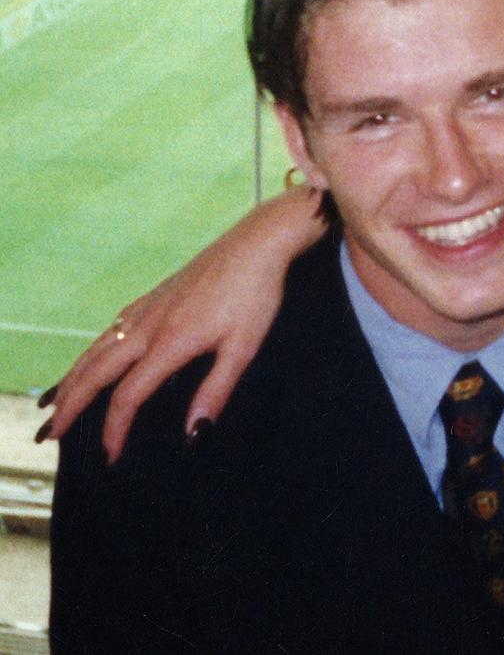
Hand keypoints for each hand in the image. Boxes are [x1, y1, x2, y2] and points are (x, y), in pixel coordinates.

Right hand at [41, 187, 326, 461]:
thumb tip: (193, 434)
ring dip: (72, 379)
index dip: (115, 429)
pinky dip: (89, 353)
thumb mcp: (244, 348)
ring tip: (54, 404)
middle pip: (95, 371)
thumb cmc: (255, 295)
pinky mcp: (152, 296)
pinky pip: (109, 331)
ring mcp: (146, 307)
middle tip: (48, 436)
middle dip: (69, 406)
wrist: (256, 243)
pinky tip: (91, 360)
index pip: (128, 395)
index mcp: (169, 341)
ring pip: (96, 348)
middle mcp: (147, 324)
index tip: (109, 457)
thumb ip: (215, 391)